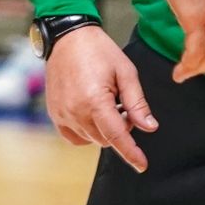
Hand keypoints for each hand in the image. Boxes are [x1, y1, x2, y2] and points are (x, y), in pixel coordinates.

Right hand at [44, 25, 157, 171]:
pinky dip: (88, 131)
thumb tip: (149, 127)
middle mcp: (76, 112)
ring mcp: (62, 115)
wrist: (68, 38)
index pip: (117, 136)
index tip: (142, 165)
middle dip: (121, 129)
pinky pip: (75, 137)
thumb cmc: (100, 51)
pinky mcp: (55, 114)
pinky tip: (94, 111)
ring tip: (108, 101)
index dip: (131, 153)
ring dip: (105, 129)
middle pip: (106, 139)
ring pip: (92, 138)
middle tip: (124, 104)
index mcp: (95, 102)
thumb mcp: (126, 72)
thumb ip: (137, 103)